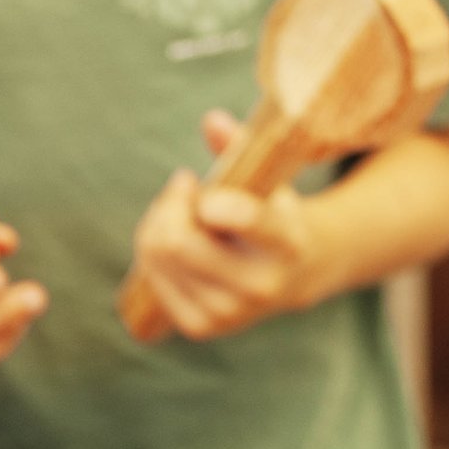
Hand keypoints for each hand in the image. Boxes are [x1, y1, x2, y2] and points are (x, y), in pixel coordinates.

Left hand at [128, 110, 322, 341]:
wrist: (296, 274)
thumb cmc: (276, 211)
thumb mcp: (271, 177)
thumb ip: (243, 146)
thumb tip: (211, 121)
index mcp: (288, 243)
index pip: (246, 220)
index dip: (211, 201)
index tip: (195, 181)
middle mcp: (261, 286)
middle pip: (177, 241)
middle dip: (171, 204)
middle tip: (184, 185)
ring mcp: (230, 315)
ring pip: (159, 258)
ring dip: (158, 223)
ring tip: (180, 209)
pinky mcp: (203, 328)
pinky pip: (153, 279)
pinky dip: (153, 252)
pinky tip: (175, 239)